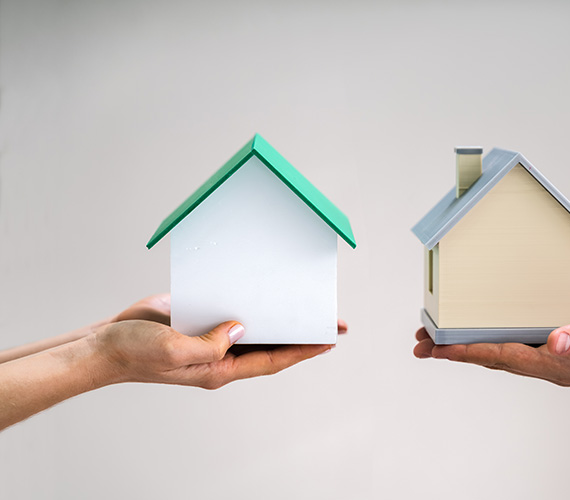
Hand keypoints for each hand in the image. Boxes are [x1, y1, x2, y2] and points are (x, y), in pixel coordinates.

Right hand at [91, 318, 347, 388]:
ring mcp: (211, 337)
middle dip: (300, 334)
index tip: (329, 341)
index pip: (273, 360)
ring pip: (254, 328)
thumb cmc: (135, 353)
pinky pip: (230, 310)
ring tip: (304, 302)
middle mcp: (221, 355)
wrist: (104, 343)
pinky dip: (248, 300)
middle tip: (329, 319)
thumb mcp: (174, 350)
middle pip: (270, 345)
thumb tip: (241, 328)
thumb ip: (210, 344)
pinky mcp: (200, 319)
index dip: (303, 351)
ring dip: (278, 316)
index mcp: (220, 368)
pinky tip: (262, 287)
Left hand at [414, 273, 569, 386]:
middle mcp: (548, 348)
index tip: (439, 349)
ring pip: (502, 332)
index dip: (470, 351)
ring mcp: (551, 331)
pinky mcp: (558, 310)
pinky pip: (522, 312)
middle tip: (421, 340)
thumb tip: (557, 343)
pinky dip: (495, 307)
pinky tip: (476, 301)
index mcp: (560, 361)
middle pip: (492, 349)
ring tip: (433, 327)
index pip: (504, 356)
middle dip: (455, 346)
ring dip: (468, 329)